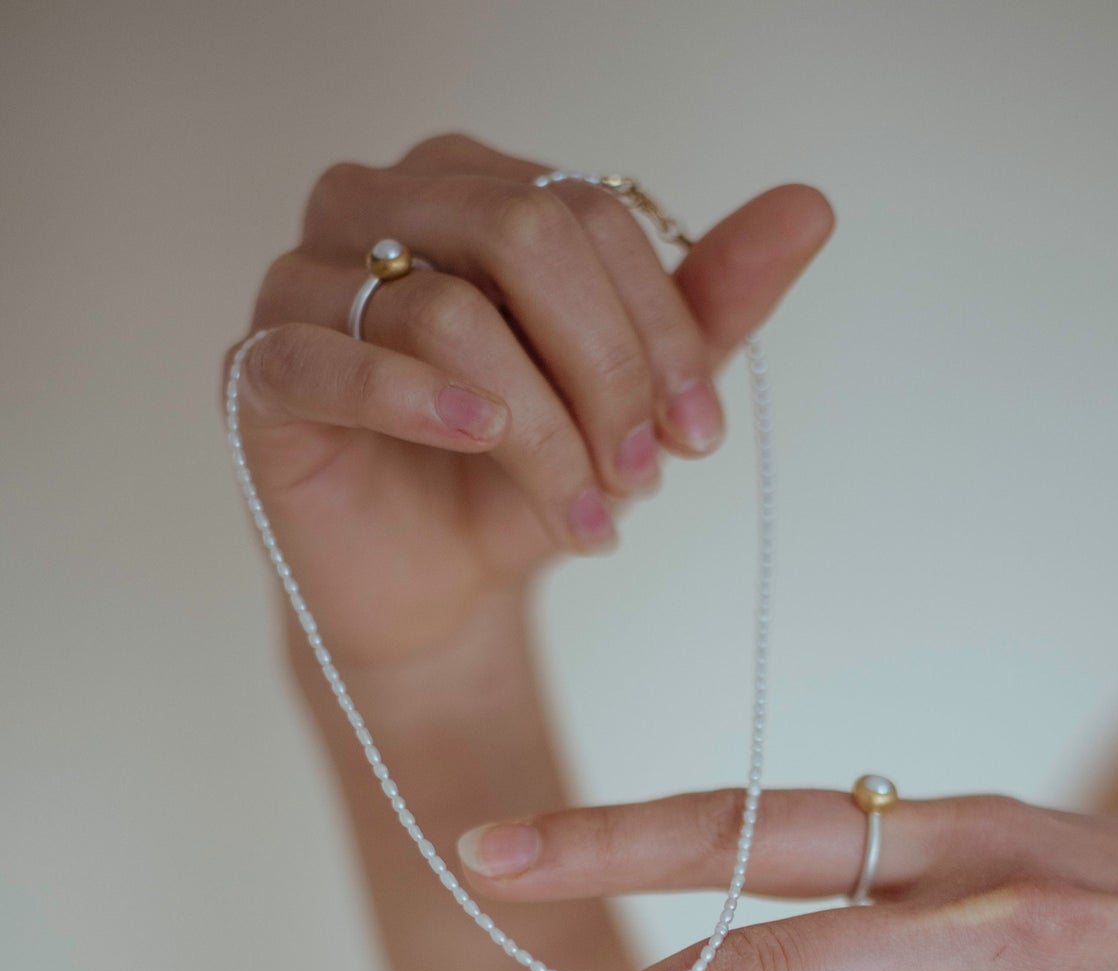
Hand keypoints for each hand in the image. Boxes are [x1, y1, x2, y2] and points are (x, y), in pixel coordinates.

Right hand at [223, 135, 832, 667]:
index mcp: (472, 186)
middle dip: (606, 371)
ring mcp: (305, 282)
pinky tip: (479, 437)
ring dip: (540, 428)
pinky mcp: (260, 371)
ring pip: (444, 309)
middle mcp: (380, 205)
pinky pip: (329, 359)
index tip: (697, 439)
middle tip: (645, 479)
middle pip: (520, 237)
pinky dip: (414, 400)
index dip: (656, 326)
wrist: (439, 589)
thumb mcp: (630, 401)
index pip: (584, 213)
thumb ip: (707, 307)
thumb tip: (809, 208)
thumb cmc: (525, 479)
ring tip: (588, 519)